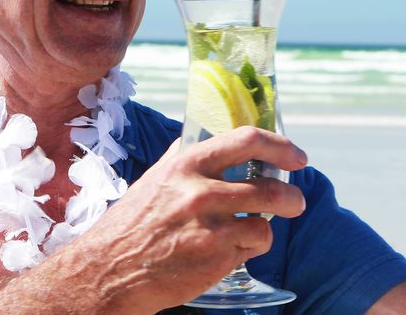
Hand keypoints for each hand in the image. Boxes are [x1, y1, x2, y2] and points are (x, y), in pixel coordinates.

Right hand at [61, 126, 307, 312]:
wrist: (108, 271)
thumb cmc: (132, 224)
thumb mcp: (155, 179)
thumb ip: (184, 156)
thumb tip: (209, 134)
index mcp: (186, 164)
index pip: (247, 140)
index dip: (280, 146)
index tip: (297, 156)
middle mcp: (200, 192)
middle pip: (268, 187)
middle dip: (291, 196)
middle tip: (295, 201)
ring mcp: (210, 227)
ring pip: (265, 222)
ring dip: (267, 226)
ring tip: (259, 229)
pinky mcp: (215, 258)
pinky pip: (250, 247)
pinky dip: (247, 249)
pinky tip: (227, 250)